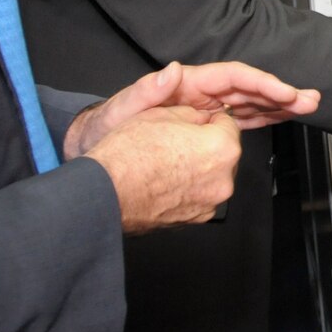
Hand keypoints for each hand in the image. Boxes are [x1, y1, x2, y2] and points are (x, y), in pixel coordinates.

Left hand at [63, 61, 320, 157]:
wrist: (92, 155)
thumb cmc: (102, 131)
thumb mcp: (119, 110)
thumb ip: (145, 91)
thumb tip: (172, 71)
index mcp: (186, 86)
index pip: (232, 78)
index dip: (261, 82)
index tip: (285, 92)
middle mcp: (199, 97)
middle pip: (248, 90)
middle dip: (280, 94)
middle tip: (309, 99)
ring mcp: (203, 114)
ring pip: (248, 106)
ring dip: (277, 106)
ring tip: (305, 106)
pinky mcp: (203, 131)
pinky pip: (238, 123)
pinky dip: (261, 120)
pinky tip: (279, 118)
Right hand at [80, 105, 241, 234]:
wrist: (103, 193)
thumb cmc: (127, 156)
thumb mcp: (161, 113)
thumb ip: (192, 112)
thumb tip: (202, 116)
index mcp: (221, 148)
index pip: (228, 123)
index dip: (208, 120)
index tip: (196, 122)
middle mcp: (222, 179)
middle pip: (224, 152)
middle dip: (206, 145)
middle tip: (177, 142)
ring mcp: (209, 203)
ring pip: (213, 175)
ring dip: (199, 168)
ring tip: (167, 163)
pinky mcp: (195, 219)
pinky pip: (200, 195)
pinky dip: (189, 188)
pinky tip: (165, 181)